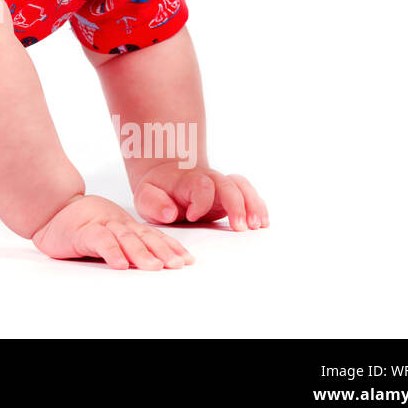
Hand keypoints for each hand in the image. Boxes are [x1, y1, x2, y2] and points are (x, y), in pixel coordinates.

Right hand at [31, 194, 194, 269]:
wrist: (52, 210)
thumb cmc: (82, 225)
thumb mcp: (110, 233)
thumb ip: (128, 244)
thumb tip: (156, 262)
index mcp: (126, 226)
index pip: (153, 236)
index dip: (171, 247)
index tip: (187, 260)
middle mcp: (118, 224)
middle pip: (144, 237)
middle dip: (163, 251)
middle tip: (178, 265)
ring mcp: (101, 225)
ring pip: (125, 238)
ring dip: (141, 253)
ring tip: (154, 268)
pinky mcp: (83, 231)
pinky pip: (100, 240)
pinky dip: (111, 252)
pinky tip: (120, 264)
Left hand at [131, 162, 267, 229]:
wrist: (165, 179)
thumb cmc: (156, 192)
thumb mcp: (145, 196)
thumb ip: (154, 202)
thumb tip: (170, 212)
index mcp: (187, 179)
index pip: (201, 185)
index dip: (200, 201)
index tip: (191, 216)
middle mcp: (208, 180)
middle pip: (228, 184)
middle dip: (236, 205)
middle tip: (241, 227)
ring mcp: (220, 188)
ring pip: (242, 187)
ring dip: (253, 205)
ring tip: (258, 226)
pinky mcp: (229, 197)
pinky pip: (248, 194)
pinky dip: (258, 207)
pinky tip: (262, 223)